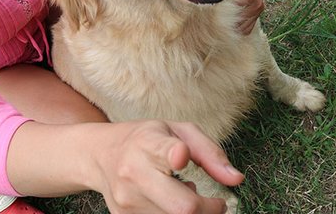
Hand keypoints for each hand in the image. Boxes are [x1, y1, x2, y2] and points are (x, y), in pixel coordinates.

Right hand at [92, 120, 243, 213]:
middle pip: (182, 207)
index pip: (163, 151)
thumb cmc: (145, 139)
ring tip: (183, 194)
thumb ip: (209, 151)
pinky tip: (168, 203)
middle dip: (208, 210)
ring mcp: (127, 200)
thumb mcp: (177, 130)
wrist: (99, 154)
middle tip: (216, 203)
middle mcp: (134, 172)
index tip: (181, 157)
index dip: (175, 155)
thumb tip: (236, 179)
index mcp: (148, 143)